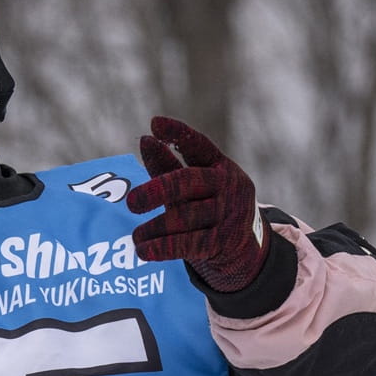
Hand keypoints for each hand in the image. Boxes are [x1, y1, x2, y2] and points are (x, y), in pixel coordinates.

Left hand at [125, 116, 266, 293]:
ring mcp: (228, 214)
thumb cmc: (209, 211)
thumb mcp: (192, 187)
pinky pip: (188, 243)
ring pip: (183, 217)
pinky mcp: (223, 242)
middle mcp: (228, 186)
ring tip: (135, 237)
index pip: (198, 145)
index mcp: (220, 166)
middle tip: (131, 203)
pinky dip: (162, 247)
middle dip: (156, 190)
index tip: (155, 123)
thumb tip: (145, 139)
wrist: (244, 251)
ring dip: (153, 228)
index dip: (177, 133)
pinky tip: (143, 250)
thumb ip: (168, 166)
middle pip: (187, 181)